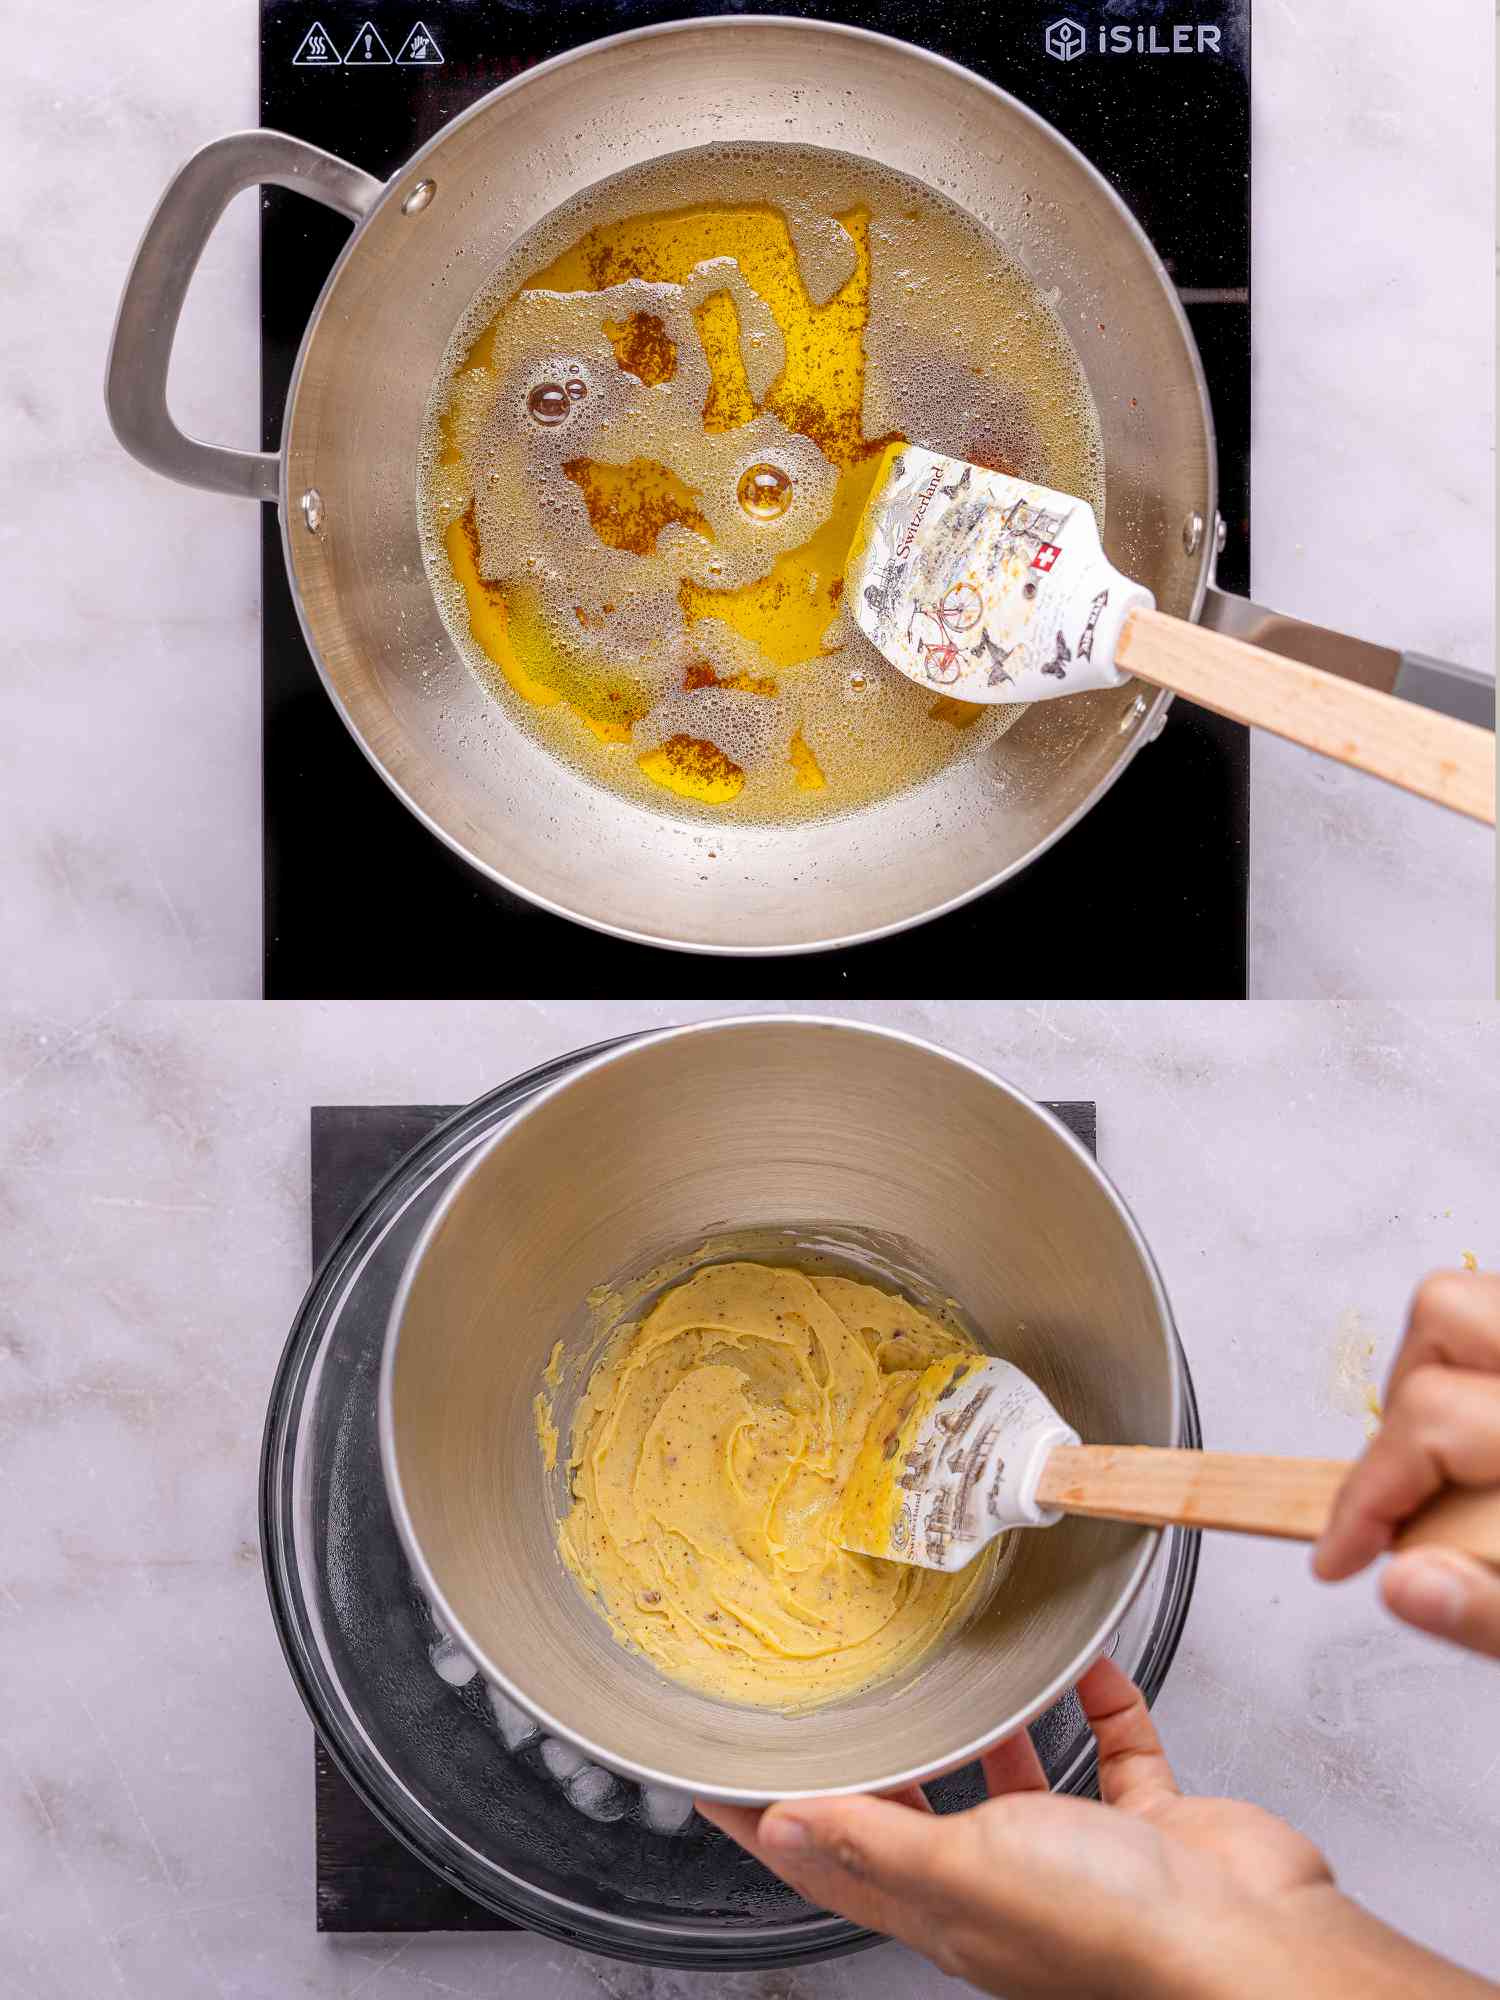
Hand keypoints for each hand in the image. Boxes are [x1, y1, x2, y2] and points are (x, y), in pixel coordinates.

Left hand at [698, 1659, 1341, 1999]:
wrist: (1258, 1950)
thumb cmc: (1119, 1931)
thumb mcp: (971, 1872)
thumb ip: (881, 1841)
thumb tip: (784, 1825)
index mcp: (949, 1910)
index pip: (834, 1866)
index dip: (772, 1824)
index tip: (722, 1779)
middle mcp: (1008, 1885)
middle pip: (922, 1815)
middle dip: (882, 1758)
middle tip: (846, 1687)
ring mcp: (1081, 1858)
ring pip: (1018, 1779)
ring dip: (991, 1723)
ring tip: (962, 1658)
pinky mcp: (1151, 1828)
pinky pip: (1117, 1751)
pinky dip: (1100, 1702)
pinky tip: (1082, 1661)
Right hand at [1315, 1270, 1499, 1657]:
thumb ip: (1491, 1610)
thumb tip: (1404, 1585)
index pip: (1429, 1420)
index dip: (1366, 1495)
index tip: (1337, 1552)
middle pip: (1445, 1316)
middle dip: (1405, 1408)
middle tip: (1401, 1493)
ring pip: (1474, 1301)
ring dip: (1441, 1375)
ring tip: (1447, 1460)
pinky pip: (1496, 1323)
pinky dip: (1479, 1374)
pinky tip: (1485, 1440)